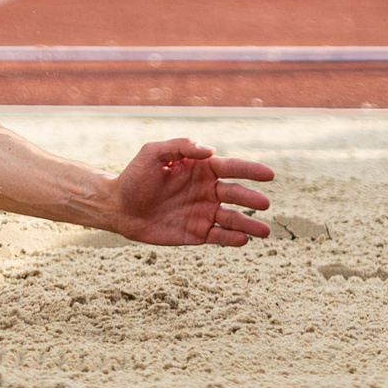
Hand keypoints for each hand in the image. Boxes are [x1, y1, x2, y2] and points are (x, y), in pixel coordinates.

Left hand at [103, 139, 273, 246]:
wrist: (118, 207)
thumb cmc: (135, 176)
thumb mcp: (153, 153)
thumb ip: (180, 147)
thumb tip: (210, 149)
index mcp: (201, 169)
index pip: (231, 168)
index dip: (250, 170)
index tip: (269, 174)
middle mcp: (207, 190)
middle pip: (235, 194)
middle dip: (251, 198)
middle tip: (264, 203)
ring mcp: (204, 213)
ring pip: (232, 218)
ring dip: (249, 223)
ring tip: (265, 230)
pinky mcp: (197, 233)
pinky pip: (218, 236)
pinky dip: (231, 239)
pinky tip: (242, 240)